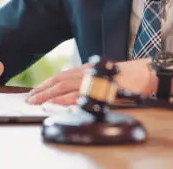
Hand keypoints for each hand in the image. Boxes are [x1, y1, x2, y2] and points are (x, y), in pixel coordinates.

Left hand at [26, 58, 157, 104]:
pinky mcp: (98, 90)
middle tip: (29, 97)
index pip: (61, 76)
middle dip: (43, 89)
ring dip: (49, 94)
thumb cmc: (125, 76)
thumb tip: (73, 86)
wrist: (143, 74)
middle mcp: (87, 73)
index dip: (47, 83)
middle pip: (59, 81)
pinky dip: (66, 99)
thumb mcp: (102, 74)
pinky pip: (79, 95)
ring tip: (36, 101)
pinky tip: (56, 102)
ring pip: (65, 87)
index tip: (35, 91)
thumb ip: (88, 77)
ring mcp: (92, 81)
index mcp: (86, 70)